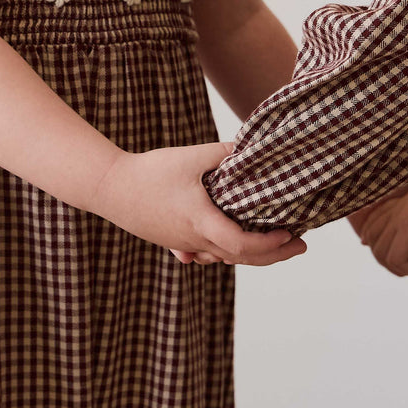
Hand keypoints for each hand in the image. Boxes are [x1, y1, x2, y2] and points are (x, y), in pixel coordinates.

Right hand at [92, 142, 305, 265]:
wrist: (108, 188)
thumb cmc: (148, 172)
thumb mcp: (191, 156)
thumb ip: (224, 153)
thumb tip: (252, 148)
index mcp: (201, 222)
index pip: (242, 245)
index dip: (269, 244)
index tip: (290, 234)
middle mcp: (194, 240)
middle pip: (239, 258)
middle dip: (273, 255)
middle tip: (300, 246)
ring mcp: (182, 244)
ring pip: (223, 258)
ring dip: (252, 254)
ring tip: (275, 244)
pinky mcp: (173, 241)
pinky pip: (206, 253)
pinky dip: (227, 252)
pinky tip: (233, 247)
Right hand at [348, 186, 407, 276]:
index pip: (395, 259)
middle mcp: (395, 219)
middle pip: (381, 254)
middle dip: (397, 265)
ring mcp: (388, 213)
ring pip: (371, 241)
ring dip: (383, 252)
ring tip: (400, 252)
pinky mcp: (385, 207)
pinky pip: (369, 226)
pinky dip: (370, 236)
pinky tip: (372, 241)